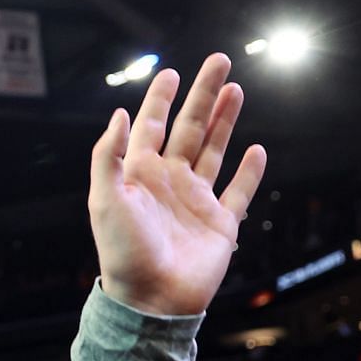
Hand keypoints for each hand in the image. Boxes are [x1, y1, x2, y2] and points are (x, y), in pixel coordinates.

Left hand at [89, 54, 266, 315]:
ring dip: (225, 121)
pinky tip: (256, 148)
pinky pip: (238, 191)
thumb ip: (108, 156)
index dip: (160, 100)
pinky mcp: (220, 224)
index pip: (151, 127)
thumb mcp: (105, 199)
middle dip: (203, 95)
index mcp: (139, 175)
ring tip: (236, 89)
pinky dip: (249, 171)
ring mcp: (195, 202)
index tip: (171, 72)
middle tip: (219, 61)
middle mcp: (168, 183)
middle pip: (190, 129)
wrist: (152, 299)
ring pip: (214, 151)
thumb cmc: (124, 252)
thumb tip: (120, 113)